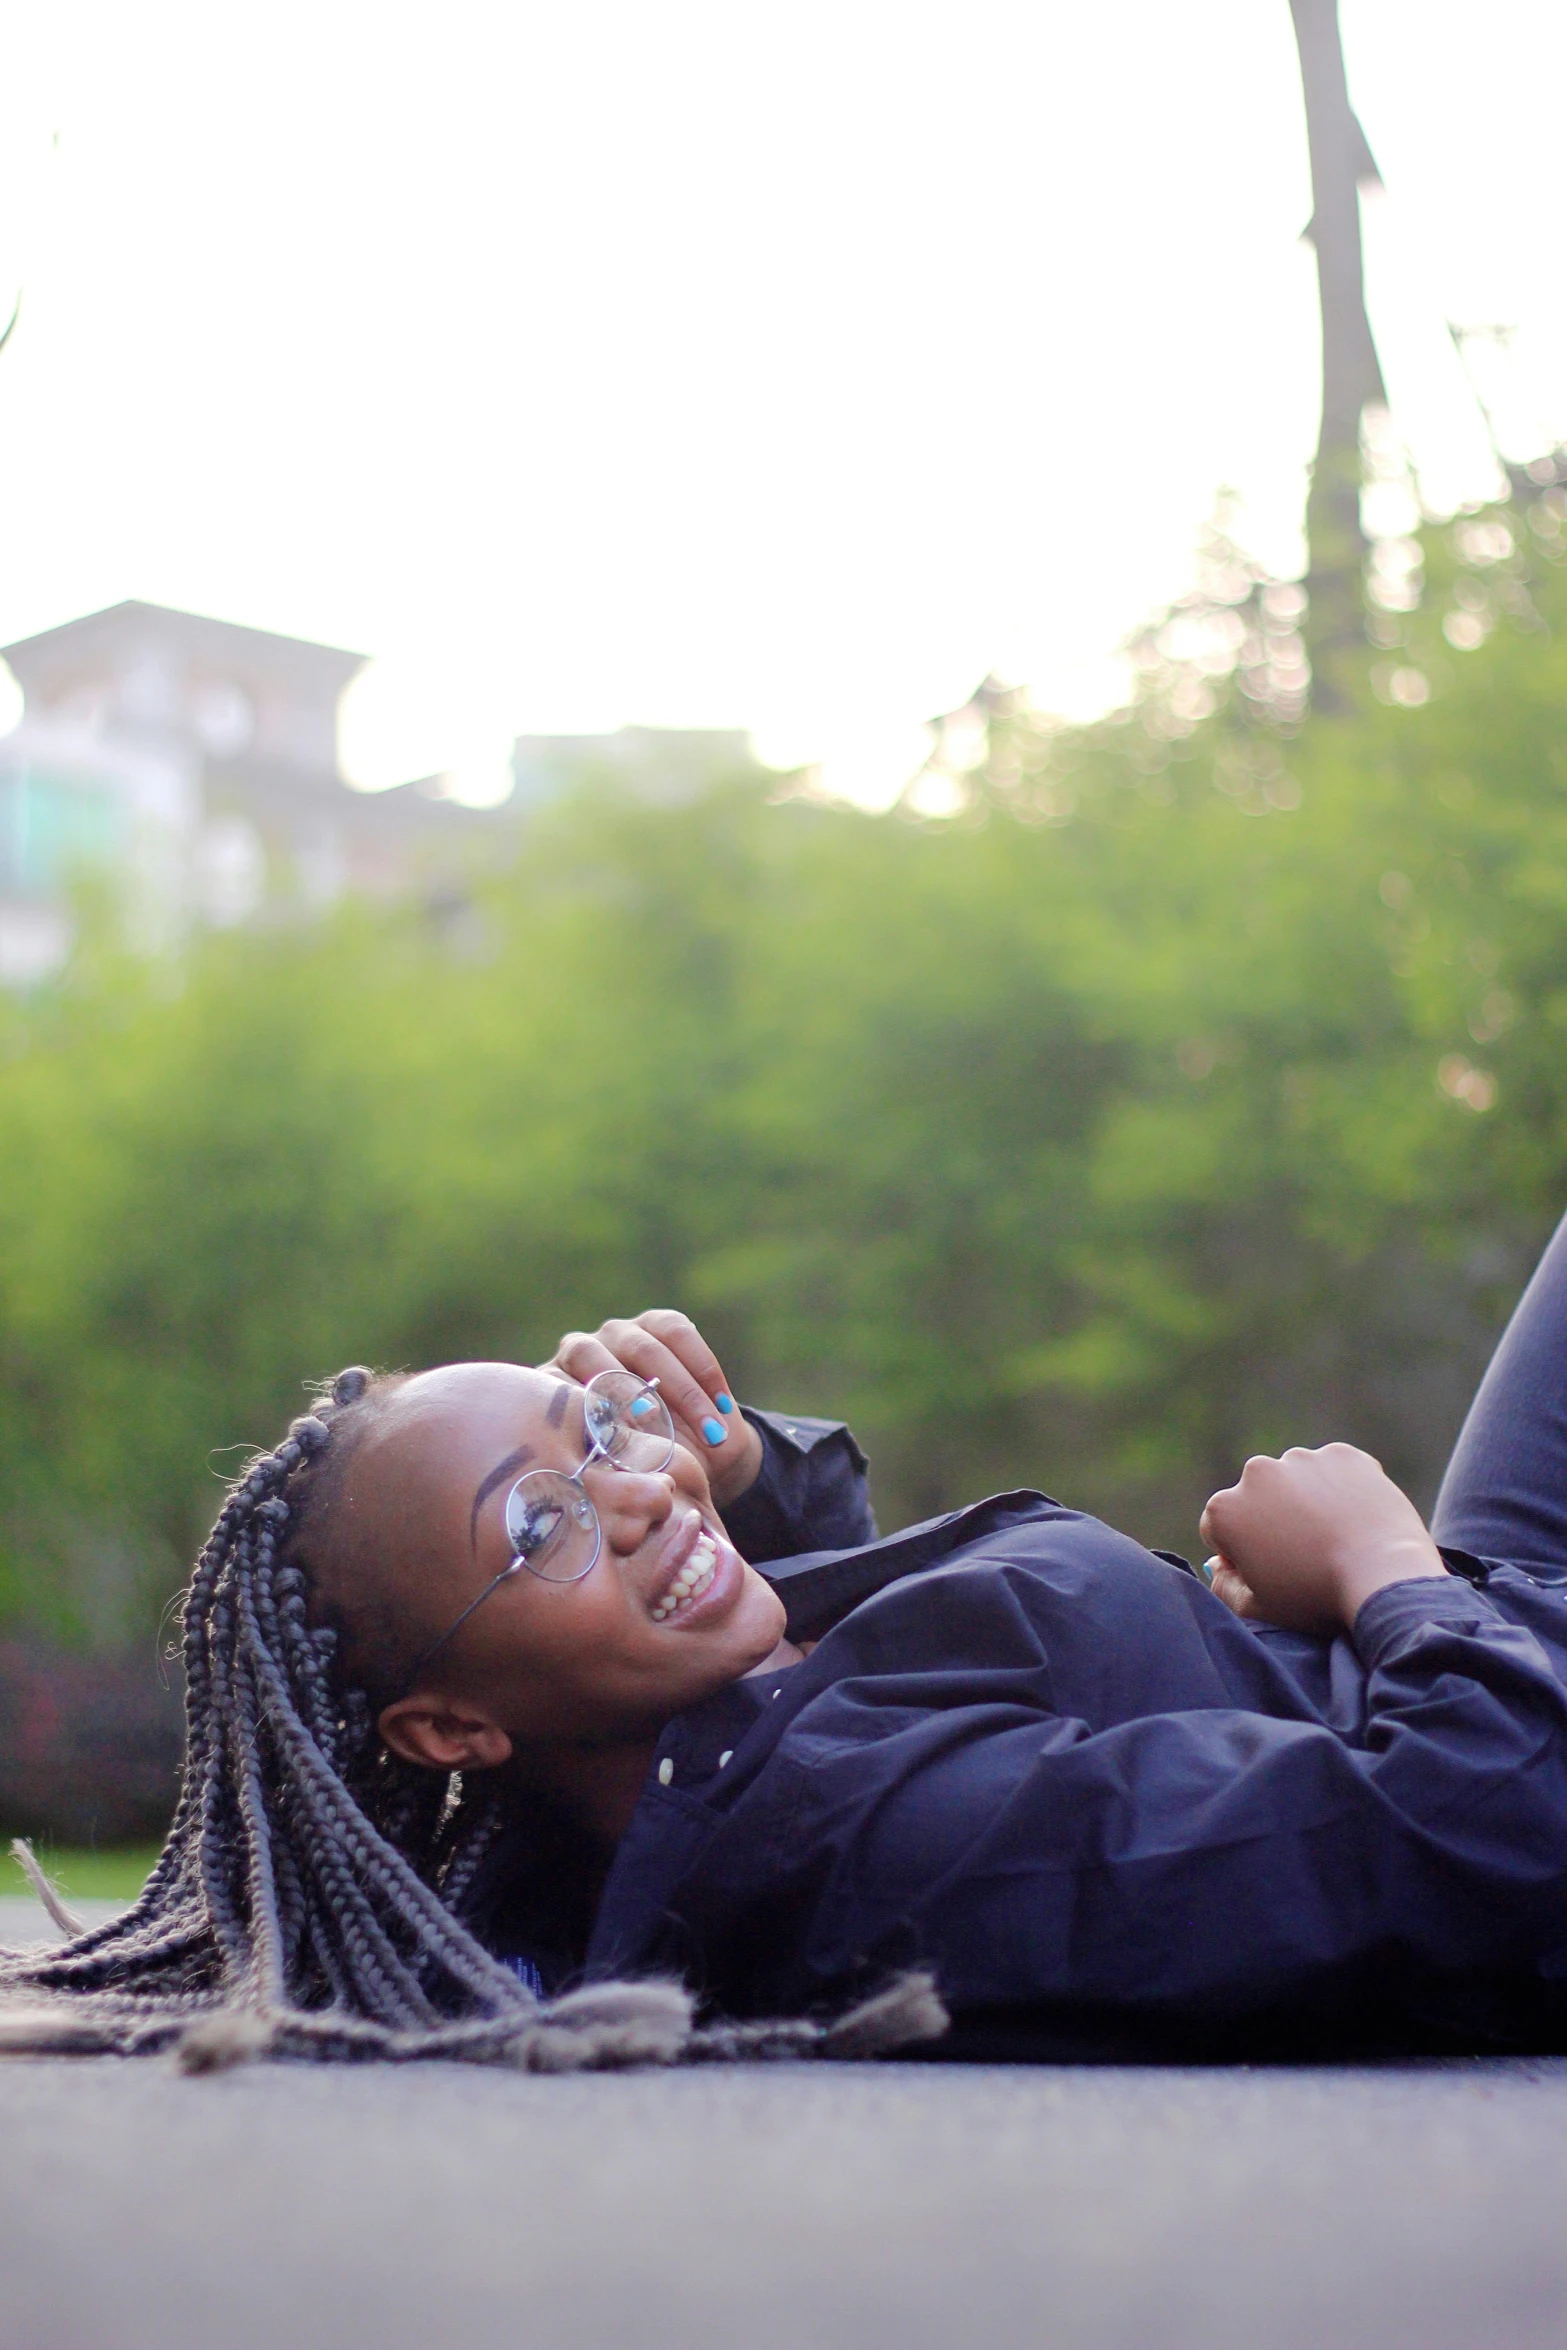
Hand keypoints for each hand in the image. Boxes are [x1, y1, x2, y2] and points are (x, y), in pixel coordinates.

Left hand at [542, 1310, 764, 1510]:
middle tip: (653, 1421)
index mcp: (555, 1389)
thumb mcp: (628, 1471)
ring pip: (643, 1348)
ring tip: (709, 1432)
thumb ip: (615, 1461)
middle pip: (589, 1354)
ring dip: (682, 1393)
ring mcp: (617, 1333)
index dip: (580, 1408)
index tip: (612, 1437)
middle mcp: (578, 1352)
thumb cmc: (647, 1469)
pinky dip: (704, 1372)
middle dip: (623, 1390)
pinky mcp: (656, 1323)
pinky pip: (678, 1334)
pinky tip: (723, 1407)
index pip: (555, 1386)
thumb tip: (613, 1471)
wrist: (693, 1453)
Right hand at [1199, 1442, 1446, 1634]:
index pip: (1220, 1529)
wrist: (1383, 1577)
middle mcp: (1256, 1473)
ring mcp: (1301, 1459)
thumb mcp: (1259, 1609)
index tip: (1270, 1570)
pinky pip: (1335, 1471)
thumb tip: (1220, 1565)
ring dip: (1306, 1500)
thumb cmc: (1316, 1598)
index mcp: (1225, 1510)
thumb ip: (1225, 1588)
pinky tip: (1356, 1519)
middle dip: (1272, 1519)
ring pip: (1297, 1480)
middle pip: (1257, 1498)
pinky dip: (1342, 1489)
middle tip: (1306, 1552)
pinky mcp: (1341, 1454)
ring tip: (1335, 1537)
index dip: (1241, 1553)